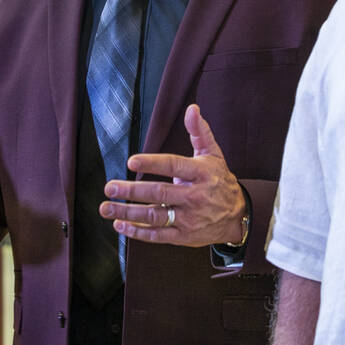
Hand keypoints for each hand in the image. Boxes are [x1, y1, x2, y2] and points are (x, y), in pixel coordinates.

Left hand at [100, 104, 245, 246]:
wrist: (238, 214)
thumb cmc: (219, 180)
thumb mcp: (213, 154)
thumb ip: (199, 132)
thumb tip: (192, 108)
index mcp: (200, 173)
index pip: (173, 165)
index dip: (152, 164)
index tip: (131, 162)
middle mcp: (194, 196)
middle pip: (159, 193)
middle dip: (132, 191)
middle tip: (109, 187)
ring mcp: (189, 218)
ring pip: (155, 216)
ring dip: (128, 213)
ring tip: (106, 208)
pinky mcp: (184, 236)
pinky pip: (158, 235)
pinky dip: (138, 232)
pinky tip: (120, 225)